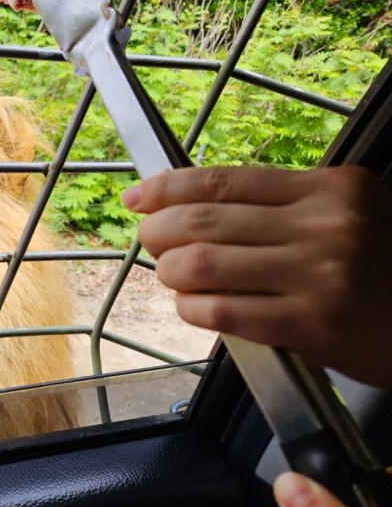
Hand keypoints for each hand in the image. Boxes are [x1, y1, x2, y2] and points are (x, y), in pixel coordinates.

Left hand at [121, 165, 391, 386]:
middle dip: (159, 230)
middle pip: (206, 220)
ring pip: (206, 264)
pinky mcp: (314, 326)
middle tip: (149, 239)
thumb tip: (189, 204)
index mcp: (331, 188)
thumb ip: (280, 206)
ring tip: (170, 274)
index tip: (138, 196)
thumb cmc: (382, 269)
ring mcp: (321, 276)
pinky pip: (226, 312)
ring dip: (171, 271)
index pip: (223, 180)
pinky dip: (193, 308)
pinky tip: (191, 306)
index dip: (168, 188)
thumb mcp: (347, 215)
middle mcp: (326, 225)